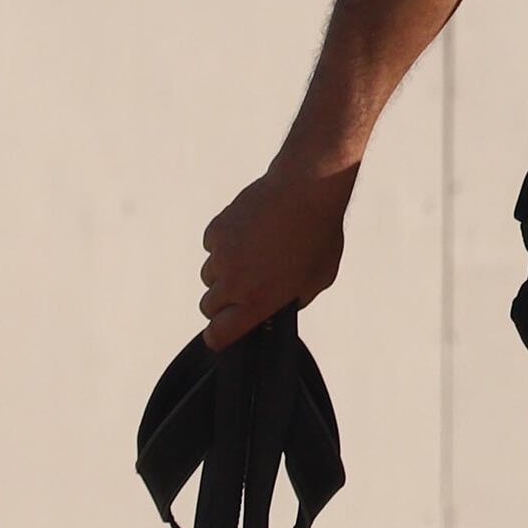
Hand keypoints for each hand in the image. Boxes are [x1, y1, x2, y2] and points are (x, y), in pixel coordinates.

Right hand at [201, 159, 351, 346]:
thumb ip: (291, 301)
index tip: (223, 335)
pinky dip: (224, 244)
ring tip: (253, 256)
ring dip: (224, 273)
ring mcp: (221, 255)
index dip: (219, 338)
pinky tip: (249, 233)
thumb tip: (274, 308)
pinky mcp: (216, 230)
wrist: (305, 190)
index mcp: (256, 302)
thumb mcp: (317, 280)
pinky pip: (212, 246)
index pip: (218, 335)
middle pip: (209, 306)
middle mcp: (233, 282)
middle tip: (245, 291)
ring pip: (209, 275)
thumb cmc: (318, 237)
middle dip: (224, 304)